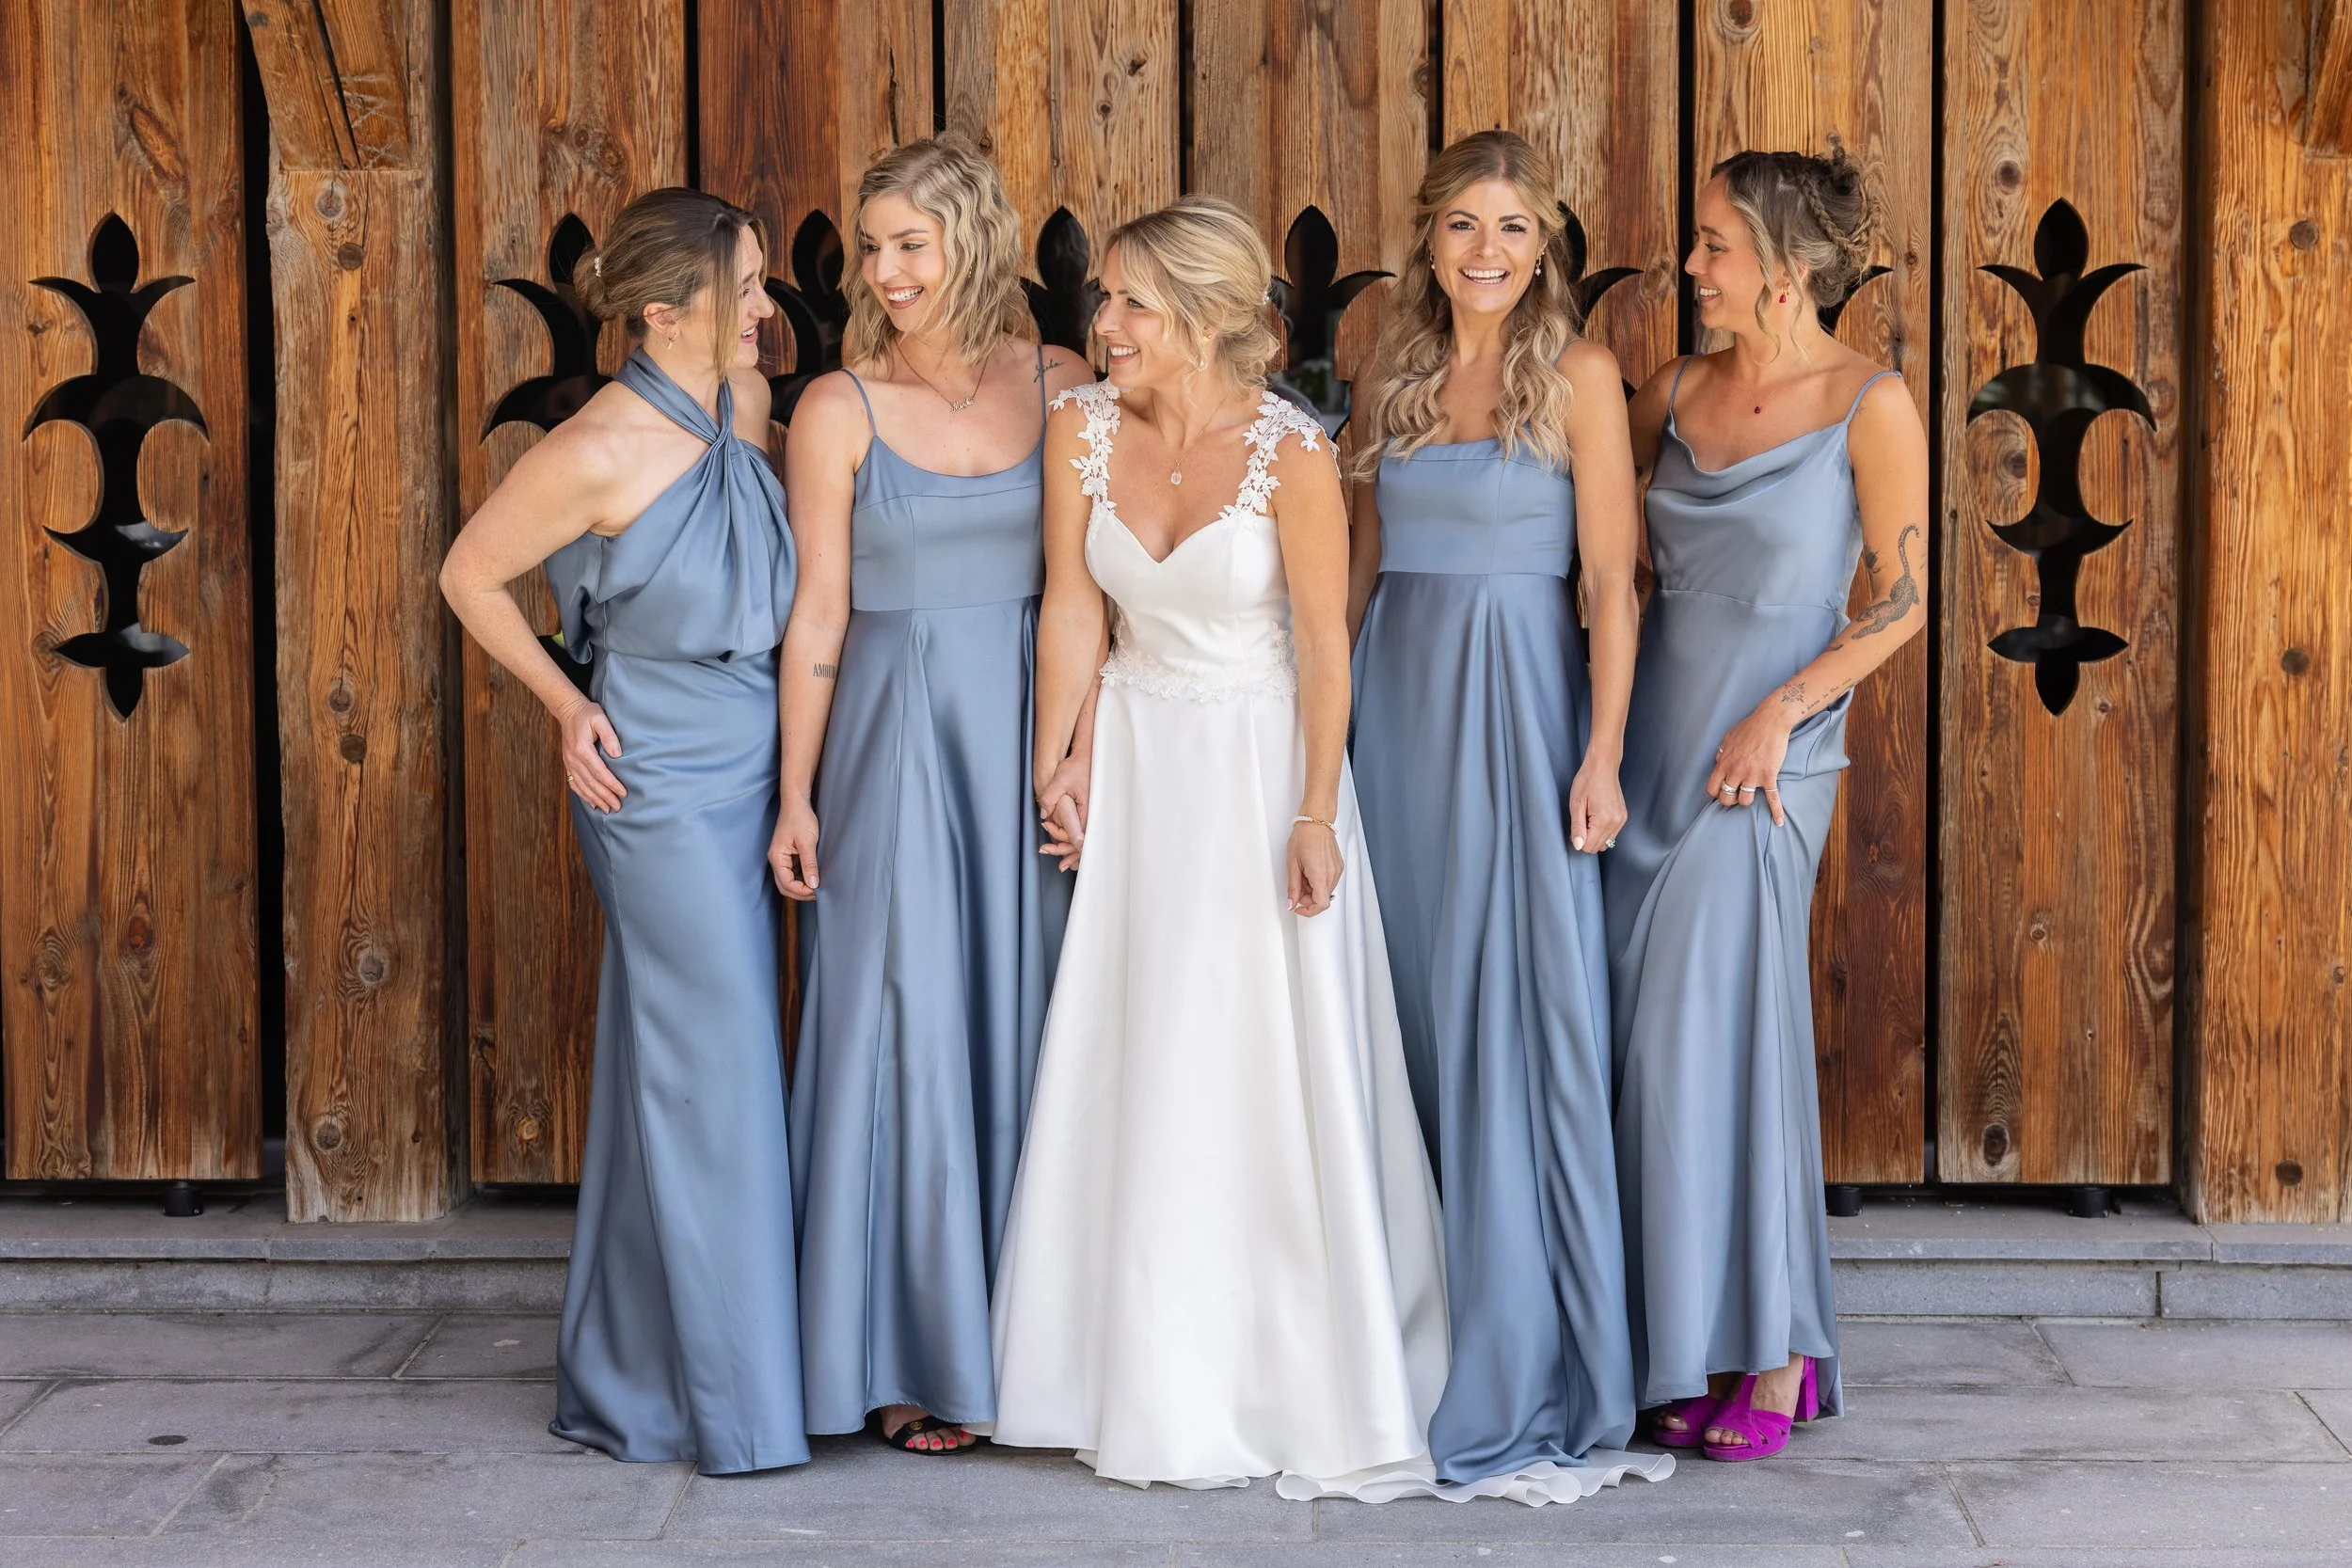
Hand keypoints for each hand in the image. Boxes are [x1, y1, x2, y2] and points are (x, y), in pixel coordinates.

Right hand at [557, 697, 625, 813]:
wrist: (568, 710)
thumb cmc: (587, 713)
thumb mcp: (601, 719)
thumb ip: (610, 736)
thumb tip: (617, 754)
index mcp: (582, 749)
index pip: (600, 772)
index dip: (612, 784)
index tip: (623, 793)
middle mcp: (574, 759)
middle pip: (591, 783)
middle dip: (605, 796)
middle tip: (618, 806)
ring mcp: (569, 762)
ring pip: (582, 786)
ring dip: (595, 799)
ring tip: (607, 809)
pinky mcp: (568, 763)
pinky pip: (574, 783)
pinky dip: (583, 794)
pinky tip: (591, 802)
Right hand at [770, 794, 819, 899]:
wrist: (797, 802)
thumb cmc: (800, 818)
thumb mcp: (807, 842)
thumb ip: (809, 864)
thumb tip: (813, 884)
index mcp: (777, 858)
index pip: (786, 884)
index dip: (801, 891)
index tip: (817, 891)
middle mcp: (777, 860)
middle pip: (785, 886)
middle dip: (800, 892)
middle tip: (818, 894)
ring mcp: (782, 857)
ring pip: (789, 880)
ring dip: (802, 886)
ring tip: (818, 886)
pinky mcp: (788, 854)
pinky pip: (793, 872)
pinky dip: (802, 877)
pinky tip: (814, 876)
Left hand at [1035, 751, 1091, 871]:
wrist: (1087, 756)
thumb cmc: (1076, 767)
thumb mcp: (1061, 779)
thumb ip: (1050, 797)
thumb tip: (1043, 813)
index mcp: (1088, 810)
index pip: (1077, 837)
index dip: (1063, 845)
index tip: (1048, 848)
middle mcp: (1092, 815)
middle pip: (1081, 842)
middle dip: (1065, 852)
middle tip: (1045, 852)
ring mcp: (1092, 815)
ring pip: (1084, 840)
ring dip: (1071, 851)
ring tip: (1061, 863)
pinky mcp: (1089, 812)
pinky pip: (1084, 833)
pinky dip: (1075, 842)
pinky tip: (1068, 849)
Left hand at [1287, 820, 1342, 916]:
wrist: (1316, 821)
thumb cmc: (1304, 837)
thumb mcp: (1292, 864)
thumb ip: (1292, 887)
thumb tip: (1291, 903)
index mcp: (1320, 875)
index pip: (1320, 905)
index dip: (1308, 911)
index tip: (1298, 908)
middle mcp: (1332, 875)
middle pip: (1322, 899)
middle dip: (1308, 898)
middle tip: (1296, 887)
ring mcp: (1337, 870)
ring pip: (1325, 891)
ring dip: (1313, 889)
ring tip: (1303, 874)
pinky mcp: (1338, 866)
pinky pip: (1329, 881)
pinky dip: (1318, 881)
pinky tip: (1310, 870)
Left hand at [1568, 756, 1626, 853]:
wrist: (1603, 766)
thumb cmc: (1588, 781)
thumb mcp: (1576, 804)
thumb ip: (1577, 827)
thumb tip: (1578, 846)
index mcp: (1603, 820)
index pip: (1589, 847)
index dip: (1579, 840)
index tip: (1577, 826)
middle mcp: (1615, 822)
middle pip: (1598, 847)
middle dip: (1587, 838)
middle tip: (1583, 819)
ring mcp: (1621, 820)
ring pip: (1606, 842)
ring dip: (1595, 835)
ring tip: (1590, 816)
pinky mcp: (1623, 817)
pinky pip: (1612, 834)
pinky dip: (1603, 830)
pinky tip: (1598, 815)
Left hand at [1705, 702, 1791, 825]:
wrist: (1771, 720)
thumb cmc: (1749, 727)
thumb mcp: (1727, 738)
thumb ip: (1721, 753)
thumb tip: (1718, 762)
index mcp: (1723, 763)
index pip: (1712, 788)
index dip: (1715, 793)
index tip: (1721, 793)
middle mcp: (1735, 772)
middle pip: (1727, 798)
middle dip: (1730, 800)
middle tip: (1735, 796)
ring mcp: (1752, 775)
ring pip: (1746, 801)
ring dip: (1747, 800)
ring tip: (1750, 795)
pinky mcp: (1769, 776)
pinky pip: (1772, 798)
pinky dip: (1776, 811)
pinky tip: (1778, 821)